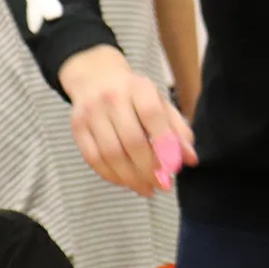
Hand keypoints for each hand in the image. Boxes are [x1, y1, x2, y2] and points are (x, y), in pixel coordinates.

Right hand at [58, 46, 195, 197]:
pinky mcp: (78, 128)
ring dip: (131, 178)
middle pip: (132, 141)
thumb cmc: (136, 96)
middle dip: (149, 170)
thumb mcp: (161, 103)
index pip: (153, 117)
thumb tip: (190, 160)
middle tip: (163, 186)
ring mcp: (91, 113)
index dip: (165, 146)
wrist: (96, 78)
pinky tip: (126, 182)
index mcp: (139, 88)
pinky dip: (112, 176)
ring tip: (147, 189)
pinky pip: (93, 159)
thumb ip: (178, 130)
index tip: (174, 169)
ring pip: (111, 154)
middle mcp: (112, 98)